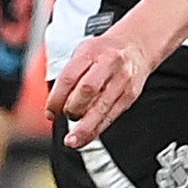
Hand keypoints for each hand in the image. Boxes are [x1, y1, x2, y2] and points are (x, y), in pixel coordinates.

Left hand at [49, 23, 157, 149]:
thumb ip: (68, 76)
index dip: (56, 99)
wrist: (136, 46)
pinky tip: (88, 137)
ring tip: (73, 141)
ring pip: (102, 108)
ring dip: (85, 128)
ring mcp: (122, 81)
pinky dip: (98, 129)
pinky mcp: (130, 95)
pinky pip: (112, 115)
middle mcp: (109, 64)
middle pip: (87, 91)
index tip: (50, 112)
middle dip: (71, 110)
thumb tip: (54, 107)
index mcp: (91, 52)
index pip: (69, 77)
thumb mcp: (82, 53)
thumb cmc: (104, 52)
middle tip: (64, 117)